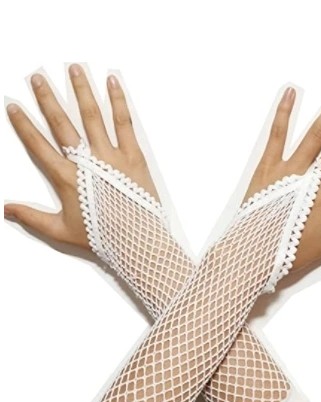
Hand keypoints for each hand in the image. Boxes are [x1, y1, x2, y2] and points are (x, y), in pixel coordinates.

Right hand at [4, 64, 157, 247]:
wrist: (137, 242)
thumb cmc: (101, 238)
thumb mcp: (61, 230)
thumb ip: (32, 217)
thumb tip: (5, 210)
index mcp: (67, 178)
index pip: (39, 146)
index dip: (24, 125)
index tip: (14, 105)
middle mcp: (87, 162)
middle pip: (62, 124)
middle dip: (47, 98)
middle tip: (37, 77)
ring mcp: (111, 156)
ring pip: (92, 116)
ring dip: (81, 90)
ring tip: (74, 68)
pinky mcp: (133, 156)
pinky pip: (124, 123)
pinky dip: (118, 101)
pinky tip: (112, 82)